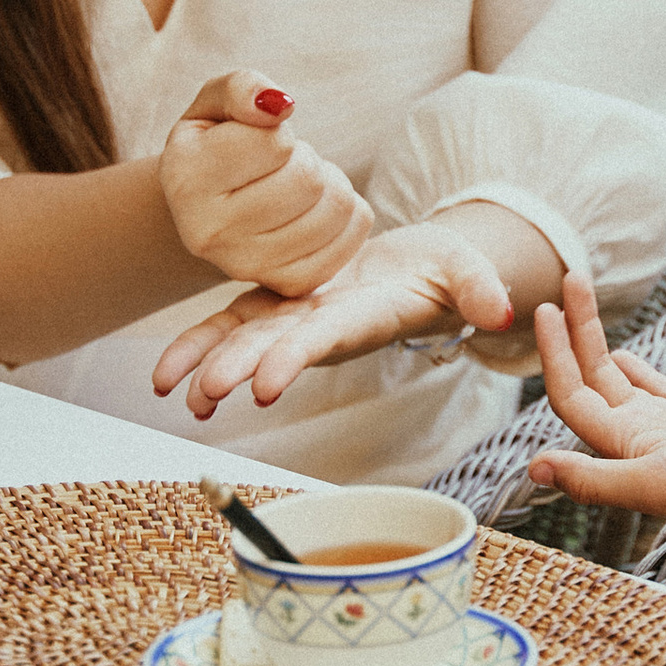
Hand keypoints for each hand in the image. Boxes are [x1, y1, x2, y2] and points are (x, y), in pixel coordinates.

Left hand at [152, 215, 527, 417]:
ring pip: (241, 340)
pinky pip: (228, 322)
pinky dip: (196, 345)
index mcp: (359, 318)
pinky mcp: (275, 300)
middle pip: (272, 346)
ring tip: (169, 390)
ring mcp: (293, 317)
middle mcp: (320, 327)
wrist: (417, 270)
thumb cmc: (444, 272)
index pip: (322, 340)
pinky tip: (163, 375)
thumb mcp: (467, 270)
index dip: (292, 360)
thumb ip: (478, 289)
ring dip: (205, 364)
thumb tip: (501, 312)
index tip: (262, 386)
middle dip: (237, 368)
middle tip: (204, 395)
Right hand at [159, 72, 372, 299]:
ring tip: (298, 186)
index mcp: (185, 179)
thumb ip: (242, 88)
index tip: (256, 142)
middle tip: (283, 165)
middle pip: (308, 179)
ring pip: (335, 208)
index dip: (277, 133)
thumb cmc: (217, 142)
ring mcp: (247, 265)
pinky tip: (316, 211)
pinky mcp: (286, 282)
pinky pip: (351, 238)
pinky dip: (348, 215)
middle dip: (306, 159)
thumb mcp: (216, 103)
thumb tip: (278, 104)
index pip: (275, 144)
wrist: (210, 208)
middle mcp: (208, 233)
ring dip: (330, 184)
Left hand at [524, 276, 665, 530]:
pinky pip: (656, 390)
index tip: (546, 308)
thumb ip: (591, 477)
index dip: (553, 354)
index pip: (571, 395)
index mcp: (622, 448)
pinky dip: (636, 370)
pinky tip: (623, 355)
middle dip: (575, 334)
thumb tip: (533, 468)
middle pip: (591, 381)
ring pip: (620, 383)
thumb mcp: (651, 481)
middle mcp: (639, 440)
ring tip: (581, 312)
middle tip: (567, 280)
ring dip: (598, 348)